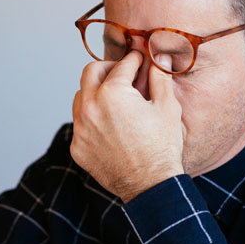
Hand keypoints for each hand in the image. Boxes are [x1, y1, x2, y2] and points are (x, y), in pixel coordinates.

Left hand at [71, 51, 185, 202]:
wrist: (150, 185)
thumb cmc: (162, 147)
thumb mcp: (167, 107)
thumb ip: (159, 78)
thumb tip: (159, 58)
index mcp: (112, 93)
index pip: (121, 65)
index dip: (134, 59)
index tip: (138, 59)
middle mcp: (90, 107)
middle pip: (90, 72)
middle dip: (107, 68)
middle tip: (121, 73)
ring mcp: (80, 129)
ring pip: (80, 97)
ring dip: (95, 93)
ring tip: (114, 100)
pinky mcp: (77, 147)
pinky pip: (80, 124)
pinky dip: (91, 119)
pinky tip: (109, 125)